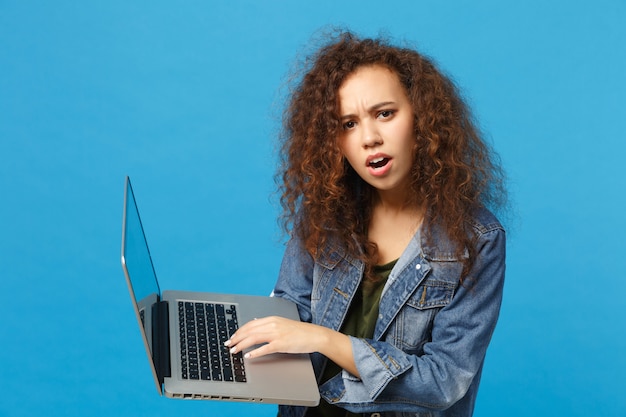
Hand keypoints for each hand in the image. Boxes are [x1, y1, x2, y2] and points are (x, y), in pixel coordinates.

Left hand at [224, 316, 359, 376]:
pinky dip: (255, 352)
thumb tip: (255, 322)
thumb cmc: (299, 331)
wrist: (314, 335)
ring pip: (254, 338)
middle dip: (236, 338)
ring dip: (242, 345)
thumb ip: (268, 323)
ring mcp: (277, 334)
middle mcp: (273, 324)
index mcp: (272, 319)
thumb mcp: (282, 323)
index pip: (250, 324)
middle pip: (249, 330)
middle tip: (228, 344)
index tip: (232, 337)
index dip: (239, 331)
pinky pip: (265, 348)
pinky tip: (248, 356)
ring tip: (234, 351)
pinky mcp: (282, 344)